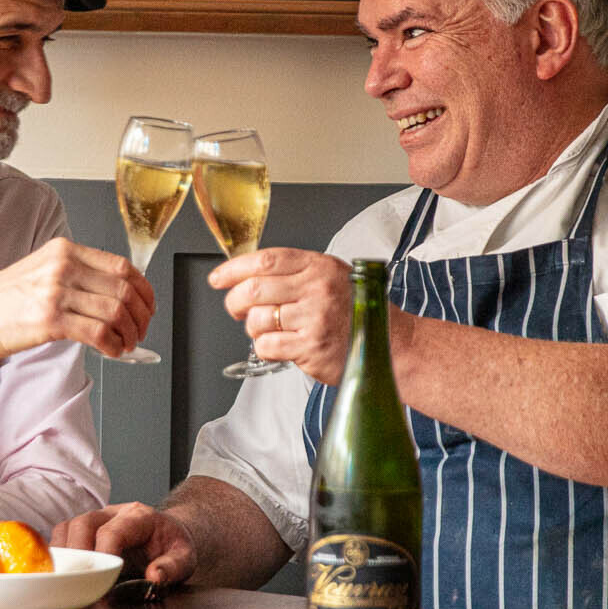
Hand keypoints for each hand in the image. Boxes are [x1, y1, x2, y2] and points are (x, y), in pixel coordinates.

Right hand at [0, 238, 154, 369]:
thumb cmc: (0, 300)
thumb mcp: (41, 271)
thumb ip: (75, 275)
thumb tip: (112, 294)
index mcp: (64, 250)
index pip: (121, 266)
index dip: (143, 289)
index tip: (147, 306)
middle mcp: (63, 266)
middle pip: (123, 289)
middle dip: (140, 315)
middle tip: (140, 330)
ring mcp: (56, 292)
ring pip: (115, 311)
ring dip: (129, 333)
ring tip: (126, 344)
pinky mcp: (50, 320)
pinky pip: (98, 333)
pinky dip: (113, 345)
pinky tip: (111, 351)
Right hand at [53, 501, 197, 587]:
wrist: (169, 534)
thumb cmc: (173, 546)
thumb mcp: (185, 557)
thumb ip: (173, 567)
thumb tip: (154, 577)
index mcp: (139, 516)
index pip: (112, 531)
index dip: (102, 555)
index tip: (100, 582)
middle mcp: (114, 513)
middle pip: (83, 523)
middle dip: (76, 553)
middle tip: (76, 581)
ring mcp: (97, 519)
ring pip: (68, 527)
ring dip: (62, 553)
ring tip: (63, 578)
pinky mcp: (85, 530)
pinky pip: (63, 535)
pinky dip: (57, 554)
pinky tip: (60, 573)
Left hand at [208, 247, 354, 383]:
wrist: (389, 343)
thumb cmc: (356, 311)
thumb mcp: (331, 277)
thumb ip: (294, 273)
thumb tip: (247, 278)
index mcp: (319, 266)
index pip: (266, 261)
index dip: (234, 269)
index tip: (219, 278)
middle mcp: (316, 289)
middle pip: (254, 289)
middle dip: (235, 301)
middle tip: (236, 309)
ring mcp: (314, 319)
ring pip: (257, 320)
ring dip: (253, 328)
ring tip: (268, 330)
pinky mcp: (311, 347)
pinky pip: (267, 345)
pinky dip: (265, 347)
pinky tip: (279, 345)